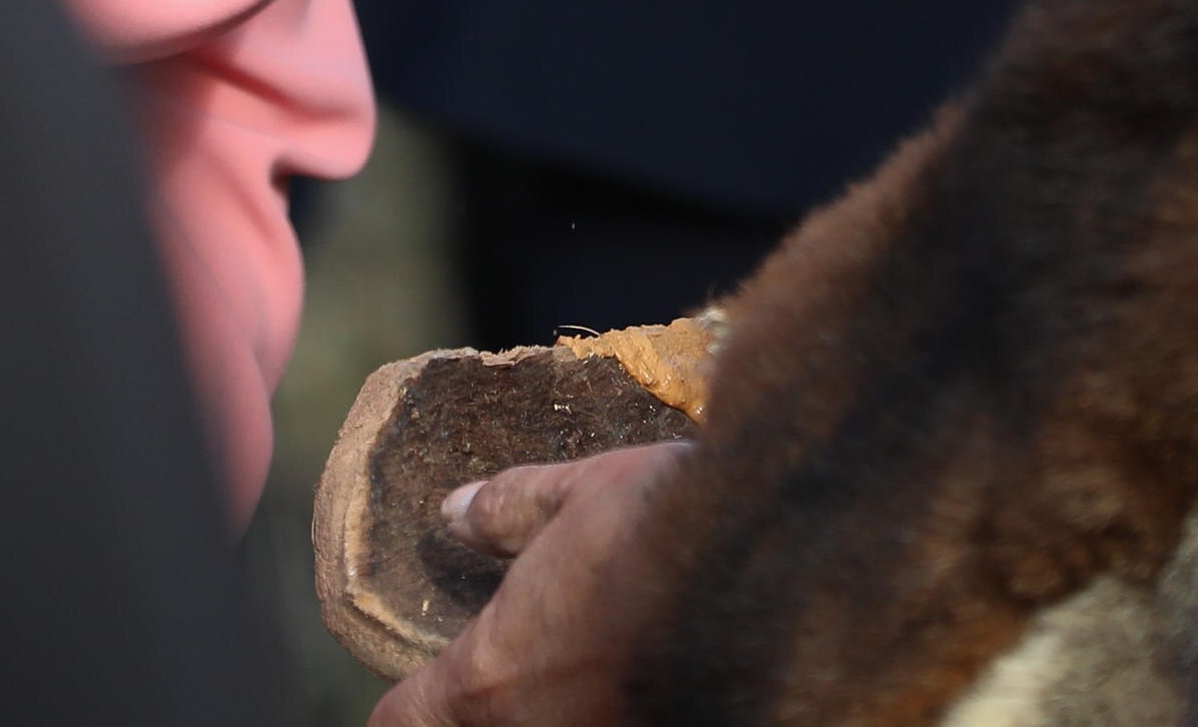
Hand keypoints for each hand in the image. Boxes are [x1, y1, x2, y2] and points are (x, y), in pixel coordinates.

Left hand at [368, 442, 693, 726]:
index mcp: (493, 681)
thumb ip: (513, 512)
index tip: (430, 686)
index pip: (406, 723)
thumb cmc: (676, 526)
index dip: (413, 704)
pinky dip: (629, 712)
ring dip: (564, 715)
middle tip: (532, 673)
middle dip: (493, 713)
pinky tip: (654, 687)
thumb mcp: (587, 493)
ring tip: (593, 679)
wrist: (791, 573)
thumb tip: (459, 511)